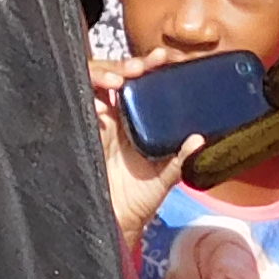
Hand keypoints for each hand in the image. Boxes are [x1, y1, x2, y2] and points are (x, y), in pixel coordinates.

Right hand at [86, 60, 192, 253]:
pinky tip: (98, 105)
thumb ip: (180, 158)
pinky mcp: (83, 133)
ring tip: (117, 80)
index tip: (163, 59)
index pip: (140, 83)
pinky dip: (87, 101)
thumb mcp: (165, 176)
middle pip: (114, 76)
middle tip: (140, 66)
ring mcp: (97, 122)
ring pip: (93, 85)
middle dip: (124, 65)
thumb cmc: (140, 196)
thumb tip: (199, 140)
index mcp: (137, 119)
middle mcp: (116, 115)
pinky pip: (79, 109)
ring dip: (103, 75)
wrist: (118, 220)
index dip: (148, 67)